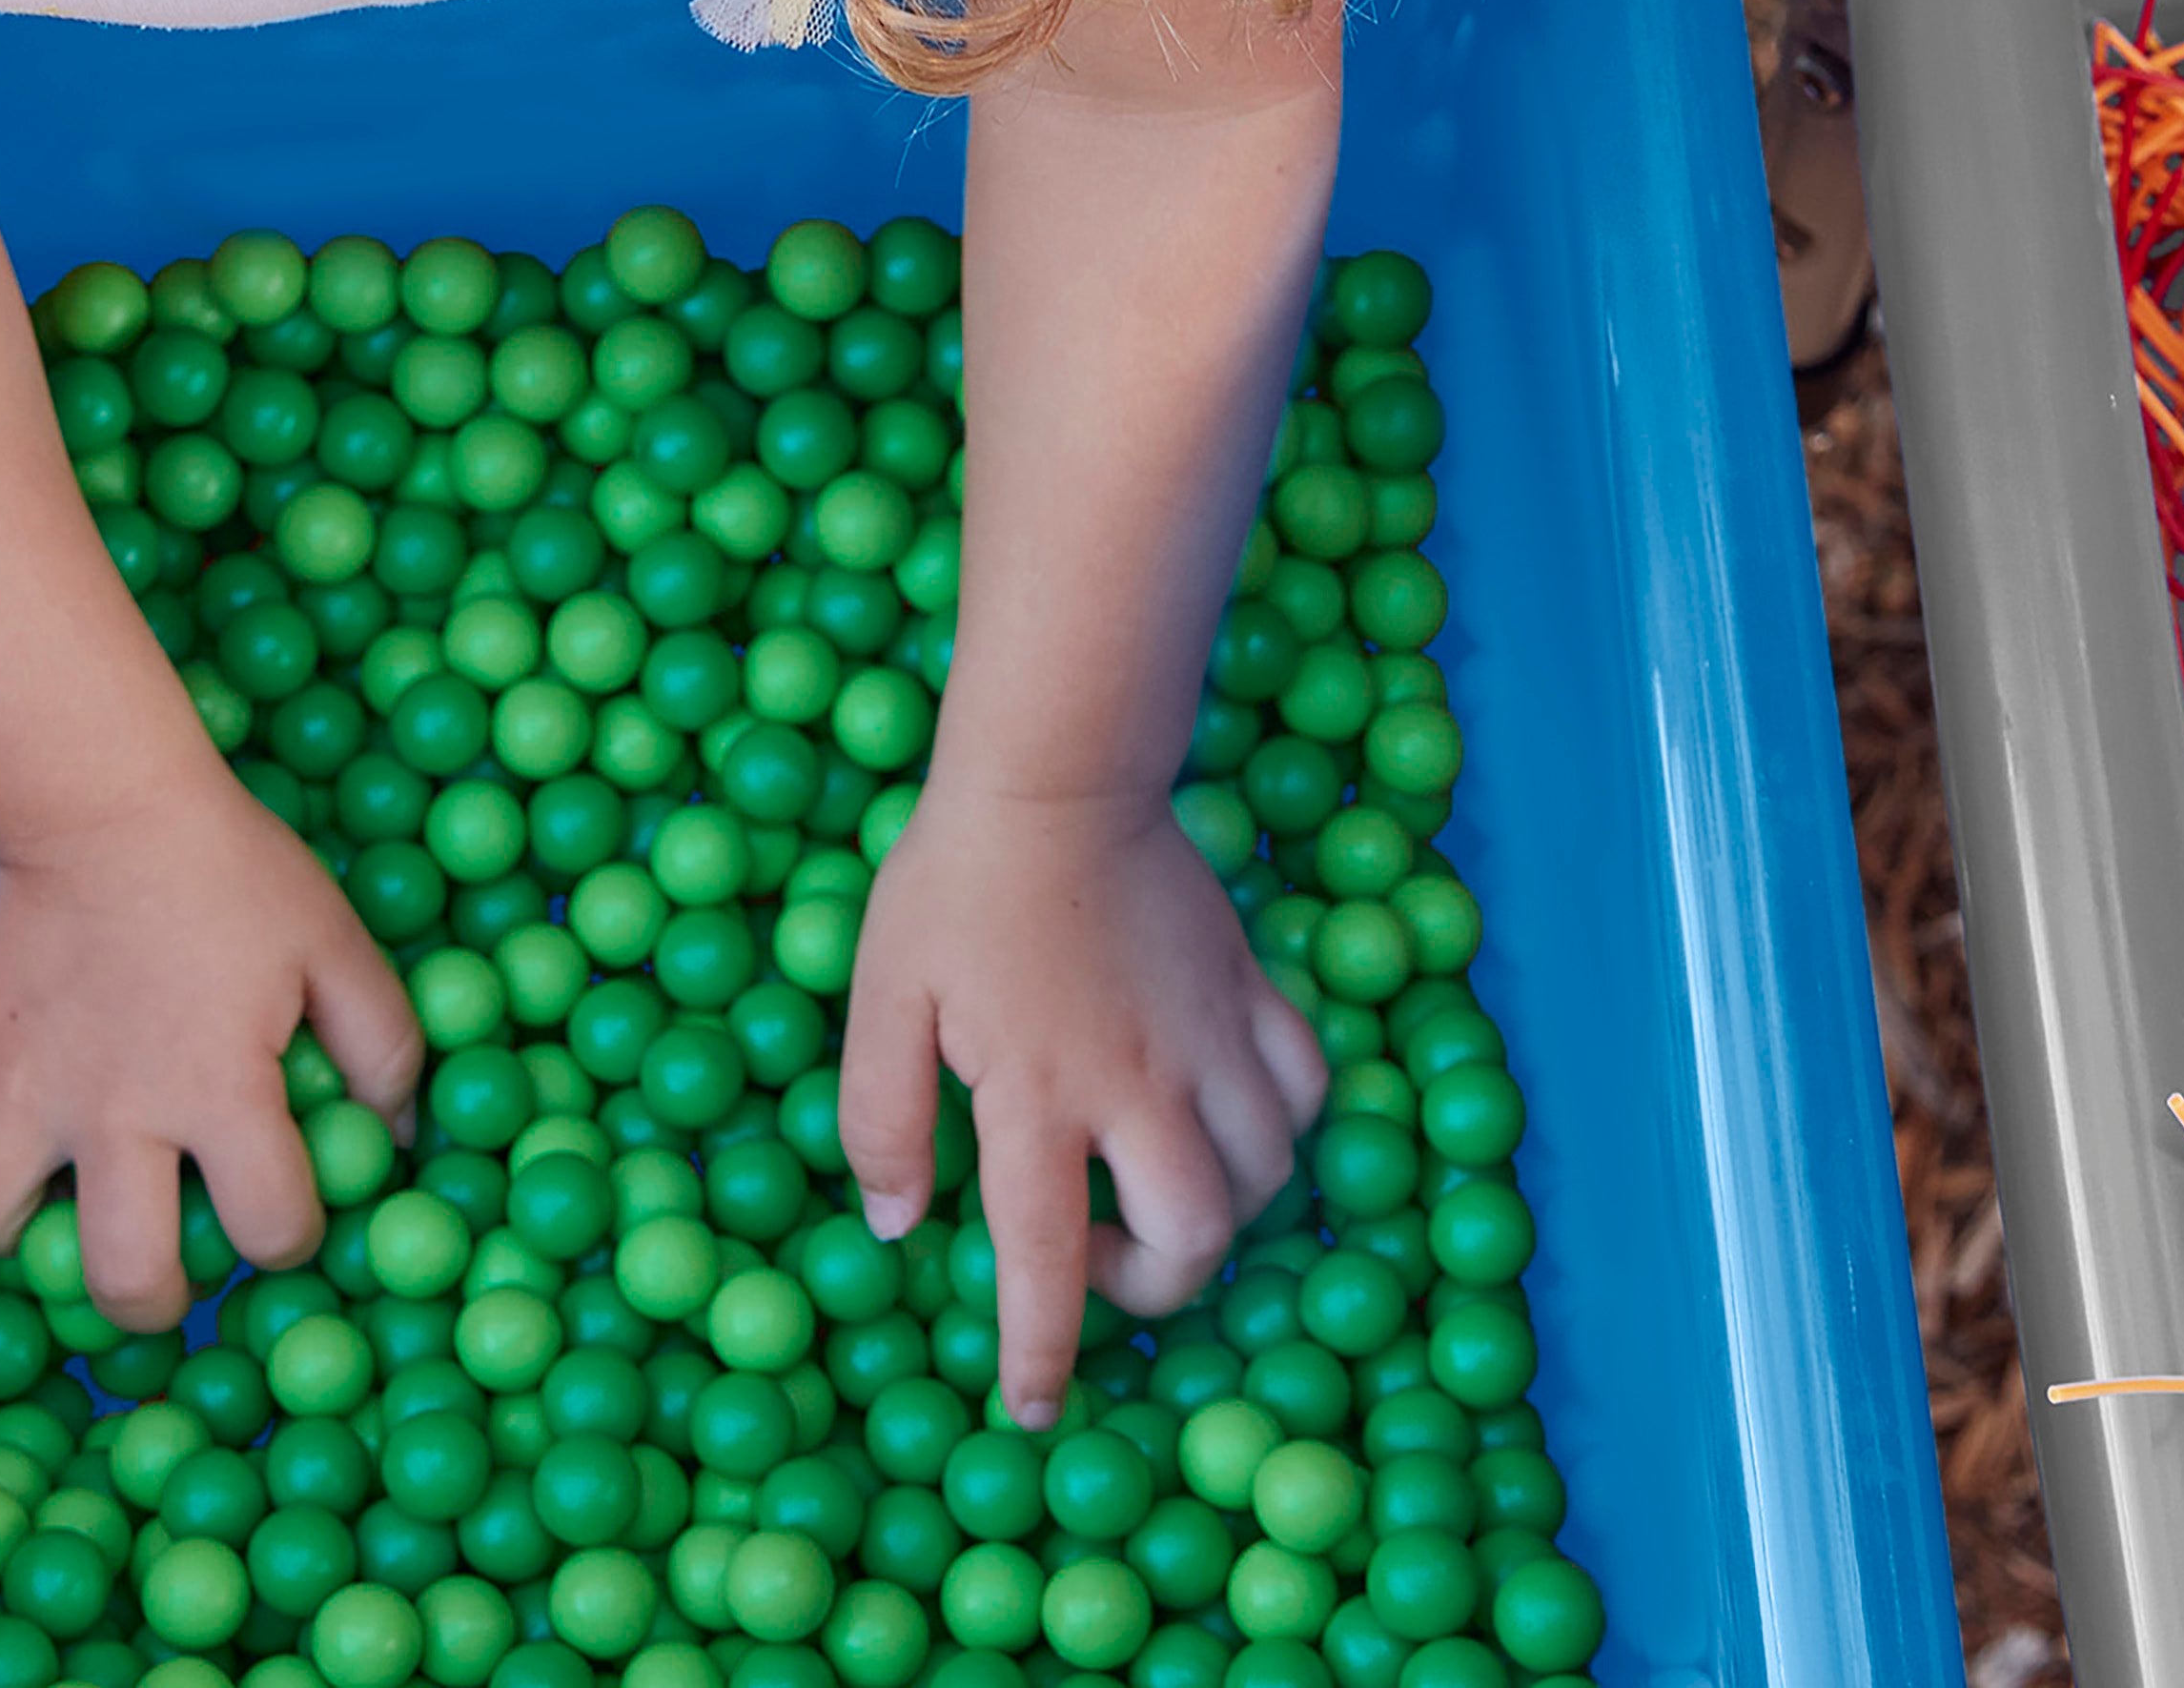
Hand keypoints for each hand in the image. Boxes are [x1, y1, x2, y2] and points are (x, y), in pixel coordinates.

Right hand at [0, 762, 419, 1329]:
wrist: (98, 790)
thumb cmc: (229, 865)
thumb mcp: (335, 940)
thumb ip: (384, 1045)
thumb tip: (402, 1136)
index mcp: (221, 1093)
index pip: (272, 1227)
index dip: (292, 1234)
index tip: (283, 1210)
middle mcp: (116, 1116)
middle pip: (125, 1280)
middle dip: (153, 1300)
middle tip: (164, 1266)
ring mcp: (21, 1088)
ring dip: (22, 1226)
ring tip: (58, 1196)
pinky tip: (8, 1096)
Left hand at [837, 784, 1325, 1427]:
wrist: (1055, 775)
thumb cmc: (954, 884)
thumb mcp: (881, 995)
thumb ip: (881, 1117)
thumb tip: (897, 1225)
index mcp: (1037, 1094)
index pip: (1047, 1261)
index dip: (1040, 1351)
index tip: (1035, 1408)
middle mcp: (1140, 1084)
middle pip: (1193, 1241)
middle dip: (1150, 1286)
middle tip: (1097, 1253)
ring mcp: (1210, 1037)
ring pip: (1264, 1176)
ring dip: (1217, 1209)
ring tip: (1154, 1180)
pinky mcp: (1250, 989)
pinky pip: (1302, 1088)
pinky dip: (1279, 1124)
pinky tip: (1226, 1111)